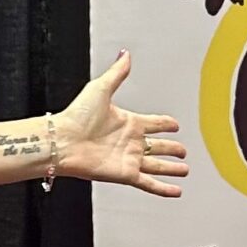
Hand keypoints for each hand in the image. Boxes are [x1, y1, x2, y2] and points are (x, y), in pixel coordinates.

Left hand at [57, 51, 186, 196]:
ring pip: (157, 165)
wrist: (62, 142)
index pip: (154, 123)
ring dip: (171, 168)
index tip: (174, 125)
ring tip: (185, 169)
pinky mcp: (125, 174)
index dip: (166, 124)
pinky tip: (176, 192)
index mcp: (128, 122)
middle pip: (158, 146)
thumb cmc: (75, 116)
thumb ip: (117, 73)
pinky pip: (149, 183)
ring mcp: (129, 159)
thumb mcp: (100, 89)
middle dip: (172, 148)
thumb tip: (125, 54)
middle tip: (183, 151)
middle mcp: (130, 141)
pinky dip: (164, 188)